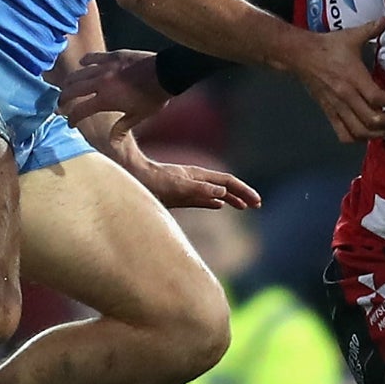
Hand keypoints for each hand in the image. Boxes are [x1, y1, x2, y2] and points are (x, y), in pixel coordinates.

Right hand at [54, 50, 168, 136]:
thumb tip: (112, 142)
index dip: (73, 118)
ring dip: (71, 81)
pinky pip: (94, 57)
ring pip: (80, 73)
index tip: (70, 123)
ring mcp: (105, 67)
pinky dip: (86, 61)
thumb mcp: (138, 116)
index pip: (81, 111)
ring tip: (67, 86)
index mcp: (105, 100)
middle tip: (61, 104)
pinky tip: (82, 63)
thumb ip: (122, 127)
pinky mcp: (113, 55)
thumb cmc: (154, 97)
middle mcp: (100, 83)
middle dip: (64, 98)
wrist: (166, 73)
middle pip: (73, 90)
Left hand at [114, 137, 260, 210]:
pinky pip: (202, 197)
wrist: (127, 177)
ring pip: (215, 191)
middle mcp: (193, 178)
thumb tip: (222, 196)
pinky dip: (215, 201)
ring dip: (231, 198)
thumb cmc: (149, 182)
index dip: (242, 191)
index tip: (255, 202)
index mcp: (196, 176)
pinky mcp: (177, 193)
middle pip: (224, 185)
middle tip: (257, 205)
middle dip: (241, 194)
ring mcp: (185, 185)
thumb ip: (197, 192)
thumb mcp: (174, 188)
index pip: (226, 181)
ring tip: (244, 207)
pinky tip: (219, 206)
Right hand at [286, 19, 384, 141]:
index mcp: (353, 77)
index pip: (378, 98)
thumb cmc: (328, 46)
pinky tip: (365, 132)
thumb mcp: (351, 36)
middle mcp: (346, 96)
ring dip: (376, 133)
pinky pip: (343, 134)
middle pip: (372, 119)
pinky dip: (356, 138)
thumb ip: (371, 29)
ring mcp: (336, 107)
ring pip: (359, 131)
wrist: (300, 56)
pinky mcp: (329, 112)